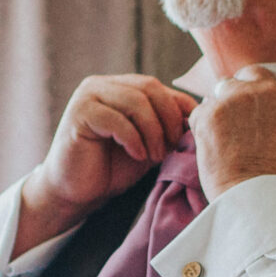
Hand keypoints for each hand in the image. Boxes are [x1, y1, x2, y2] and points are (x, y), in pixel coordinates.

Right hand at [16, 74, 195, 254]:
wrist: (75, 192)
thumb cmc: (111, 168)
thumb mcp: (149, 143)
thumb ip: (166, 126)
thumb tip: (200, 115)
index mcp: (119, 86)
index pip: (158, 87)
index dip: (180, 108)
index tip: (190, 135)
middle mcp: (102, 84)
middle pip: (150, 87)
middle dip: (168, 119)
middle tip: (172, 147)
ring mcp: (88, 96)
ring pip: (136, 102)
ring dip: (153, 131)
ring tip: (155, 156)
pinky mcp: (79, 113)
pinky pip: (117, 119)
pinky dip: (134, 139)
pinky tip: (138, 156)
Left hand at [190, 67, 275, 197]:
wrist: (260, 198)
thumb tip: (259, 116)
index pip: (266, 80)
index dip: (253, 94)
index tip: (248, 112)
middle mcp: (267, 91)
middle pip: (242, 77)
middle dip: (234, 94)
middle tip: (230, 121)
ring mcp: (237, 98)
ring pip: (218, 93)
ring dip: (217, 110)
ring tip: (221, 140)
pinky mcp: (211, 112)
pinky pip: (198, 113)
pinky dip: (200, 129)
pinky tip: (211, 150)